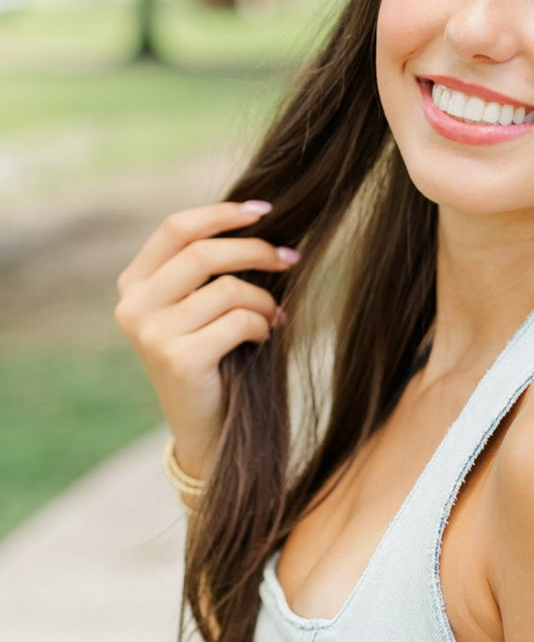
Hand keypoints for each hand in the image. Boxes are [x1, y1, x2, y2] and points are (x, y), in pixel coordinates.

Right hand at [114, 200, 299, 480]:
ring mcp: (151, 333)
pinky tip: (263, 338)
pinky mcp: (177, 359)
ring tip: (275, 316)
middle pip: (204, 252)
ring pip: (227, 288)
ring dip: (265, 300)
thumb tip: (263, 218)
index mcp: (135, 284)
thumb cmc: (215, 358)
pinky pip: (239, 321)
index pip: (176, 228)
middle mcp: (133, 306)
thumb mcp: (203, 306)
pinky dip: (262, 325)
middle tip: (291, 259)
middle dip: (257, 250)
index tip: (265, 210)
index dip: (222, 213)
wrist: (207, 430)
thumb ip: (212, 267)